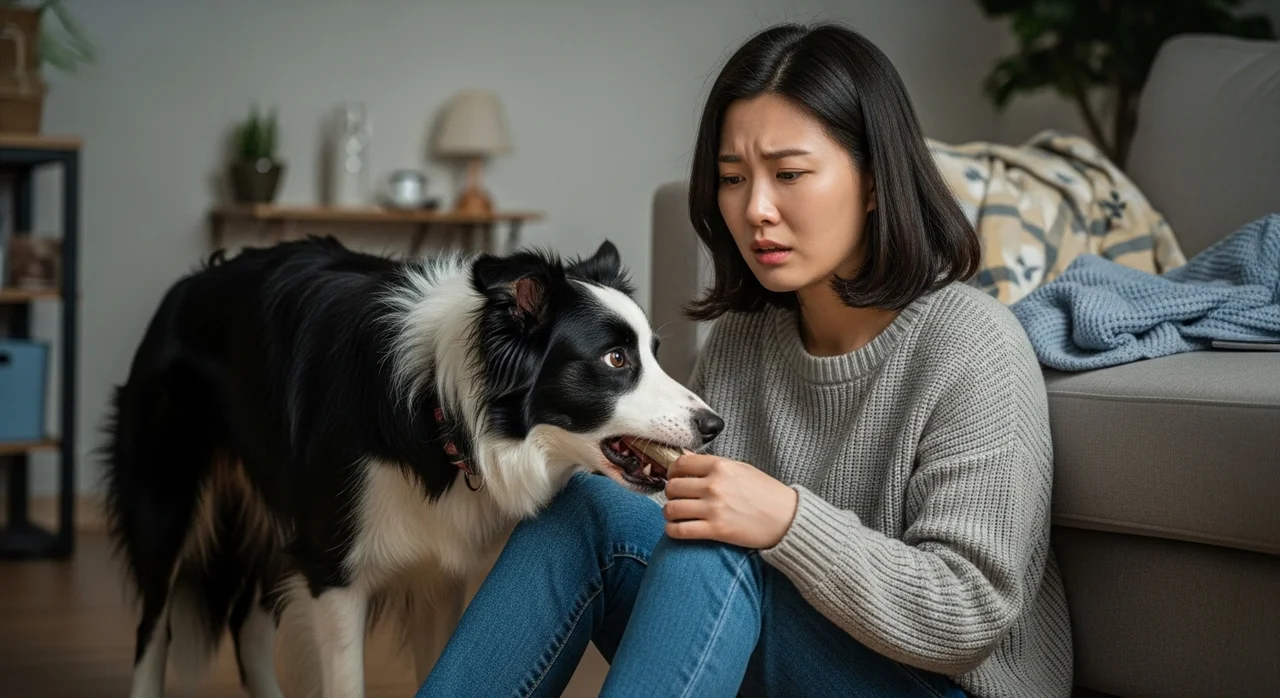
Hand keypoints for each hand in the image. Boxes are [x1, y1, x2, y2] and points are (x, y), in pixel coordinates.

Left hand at [662, 452, 798, 548]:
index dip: (672, 472)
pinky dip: (672, 530)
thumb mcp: (741, 469)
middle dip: (670, 494)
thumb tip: (687, 460)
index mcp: (720, 466)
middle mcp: (714, 485)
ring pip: (671, 509)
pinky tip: (676, 529)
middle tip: (677, 499)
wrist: (787, 518)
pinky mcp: (716, 530)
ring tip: (676, 515)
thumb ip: (714, 465)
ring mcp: (714, 508)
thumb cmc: (766, 493)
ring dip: (669, 513)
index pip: (680, 464)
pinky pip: (679, 530)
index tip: (674, 478)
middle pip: (672, 487)